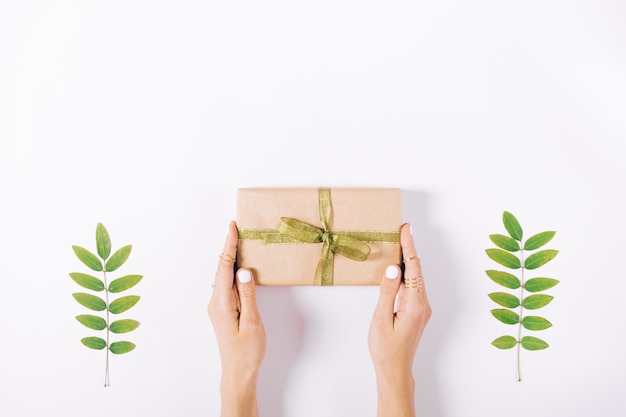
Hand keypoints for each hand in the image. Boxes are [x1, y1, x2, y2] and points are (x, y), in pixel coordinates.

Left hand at [208, 221, 265, 416]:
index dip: (229, 245)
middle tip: (236, 228)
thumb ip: (248, 295)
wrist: (238, 372)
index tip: (233, 227)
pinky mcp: (223, 311)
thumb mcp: (252, 322)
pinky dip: (232, 271)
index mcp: (222, 303)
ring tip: (238, 242)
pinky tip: (239, 267)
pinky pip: (226, 285)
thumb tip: (243, 270)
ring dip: (230, 258)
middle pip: (222, 268)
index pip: (225, 267)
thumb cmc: (247, 351)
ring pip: (223, 275)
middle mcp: (216, 302)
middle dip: (228, 247)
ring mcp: (218, 307)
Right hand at [368, 223, 431, 416]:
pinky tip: (398, 268)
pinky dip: (406, 273)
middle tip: (402, 230)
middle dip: (409, 248)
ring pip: (415, 278)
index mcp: (415, 304)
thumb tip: (393, 269)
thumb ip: (387, 293)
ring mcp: (421, 308)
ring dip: (407, 260)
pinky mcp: (417, 311)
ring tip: (398, 243)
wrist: (395, 371)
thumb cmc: (385, 349)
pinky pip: (412, 287)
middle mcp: (423, 304)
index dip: (409, 246)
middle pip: (416, 270)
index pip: (413, 268)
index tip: (406, 229)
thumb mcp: (381, 319)